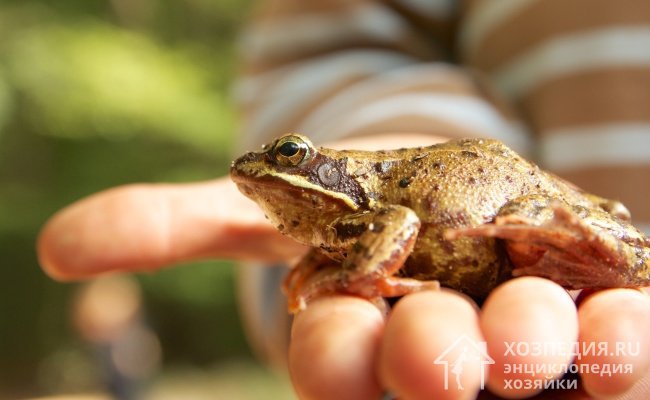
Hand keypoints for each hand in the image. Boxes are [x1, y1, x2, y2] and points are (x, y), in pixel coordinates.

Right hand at [38, 135, 649, 399]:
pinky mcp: (592, 319)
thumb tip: (60, 247)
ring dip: (528, 347)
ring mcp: (516, 346)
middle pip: (429, 375)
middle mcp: (435, 355)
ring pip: (524, 364)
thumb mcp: (271, 204)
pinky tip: (619, 326)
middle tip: (444, 350)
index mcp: (358, 337)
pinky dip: (622, 342)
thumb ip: (178, 223)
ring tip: (539, 329)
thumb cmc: (359, 201)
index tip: (351, 332)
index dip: (338, 358)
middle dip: (431, 362)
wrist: (460, 185)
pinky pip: (617, 345)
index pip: (337, 367)